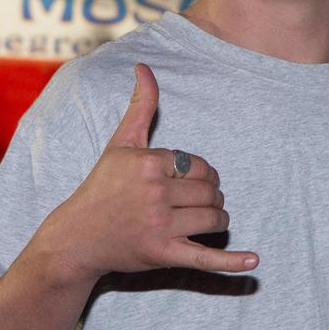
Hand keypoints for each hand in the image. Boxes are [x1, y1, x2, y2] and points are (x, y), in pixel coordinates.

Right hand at [46, 64, 258, 281]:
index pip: (201, 166)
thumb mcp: (120, 144)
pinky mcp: (162, 255)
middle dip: (211, 196)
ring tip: (200, 219)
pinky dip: (232, 262)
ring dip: (218, 219)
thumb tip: (144, 66)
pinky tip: (253, 262)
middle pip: (212, 192)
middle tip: (192, 202)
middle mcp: (155, 193)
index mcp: (149, 164)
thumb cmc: (101, 188)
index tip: (183, 182)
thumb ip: (141, 107)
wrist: (75, 238)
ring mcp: (159, 226)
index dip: (200, 175)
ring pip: (216, 218)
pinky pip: (205, 258)